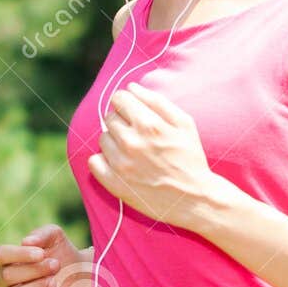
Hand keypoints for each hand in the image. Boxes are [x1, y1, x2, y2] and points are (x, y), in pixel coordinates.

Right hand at [0, 224, 88, 286]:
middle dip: (34, 270)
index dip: (19, 254)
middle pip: (7, 276)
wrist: (81, 274)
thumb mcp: (55, 236)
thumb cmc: (63, 252)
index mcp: (9, 258)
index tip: (41, 253)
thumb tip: (25, 241)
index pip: (0, 255)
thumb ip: (41, 234)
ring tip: (54, 282)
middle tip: (56, 266)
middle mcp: (6, 279)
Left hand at [89, 83, 219, 228]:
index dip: (126, 102)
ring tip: (133, 152)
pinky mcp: (114, 183)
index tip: (133, 112)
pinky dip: (103, 160)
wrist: (194, 199)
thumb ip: (157, 101)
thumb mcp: (184, 123)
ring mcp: (120, 164)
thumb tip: (132, 87)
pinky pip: (93, 161)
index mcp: (148, 125)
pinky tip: (121, 164)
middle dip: (121, 121)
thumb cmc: (191, 158)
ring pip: (102, 138)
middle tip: (138, 135)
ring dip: (114, 141)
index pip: (119, 98)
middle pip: (109, 117)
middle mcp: (131, 142)